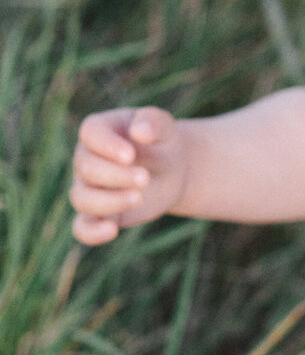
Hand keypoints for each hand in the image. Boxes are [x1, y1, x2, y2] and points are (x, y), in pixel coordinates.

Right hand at [70, 107, 187, 244]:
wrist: (172, 169)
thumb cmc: (162, 142)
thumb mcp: (165, 127)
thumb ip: (153, 122)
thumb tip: (140, 131)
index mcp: (99, 130)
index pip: (90, 134)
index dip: (107, 146)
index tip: (130, 155)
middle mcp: (86, 159)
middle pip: (87, 169)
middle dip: (116, 176)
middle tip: (145, 178)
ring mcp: (89, 188)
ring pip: (82, 199)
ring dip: (109, 201)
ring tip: (139, 198)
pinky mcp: (100, 214)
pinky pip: (82, 228)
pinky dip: (91, 232)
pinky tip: (111, 230)